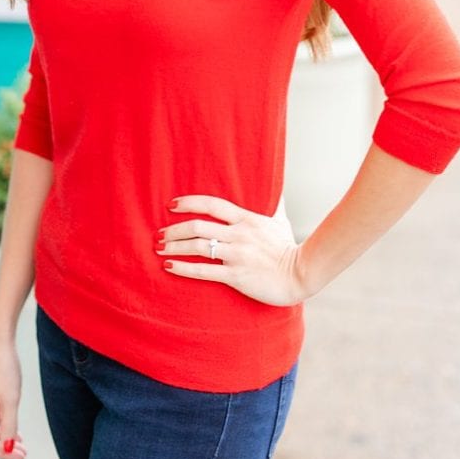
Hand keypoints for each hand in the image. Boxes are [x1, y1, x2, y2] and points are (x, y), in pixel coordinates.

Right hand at [0, 340, 27, 458]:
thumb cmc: (4, 368)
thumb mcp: (11, 399)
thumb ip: (9, 425)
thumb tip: (8, 447)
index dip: (5, 454)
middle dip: (7, 449)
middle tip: (24, 457)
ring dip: (7, 439)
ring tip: (22, 448)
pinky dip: (5, 426)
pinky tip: (16, 433)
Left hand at [160, 195, 310, 306]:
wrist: (301, 273)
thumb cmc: (287, 247)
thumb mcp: (280, 219)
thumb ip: (273, 201)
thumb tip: (274, 182)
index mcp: (247, 219)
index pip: (213, 205)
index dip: (190, 203)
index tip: (172, 205)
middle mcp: (239, 235)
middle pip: (199, 226)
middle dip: (174, 229)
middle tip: (159, 234)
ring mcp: (237, 255)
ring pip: (198, 247)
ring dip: (175, 247)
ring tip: (160, 248)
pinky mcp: (235, 276)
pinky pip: (203, 271)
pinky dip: (183, 268)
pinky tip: (169, 266)